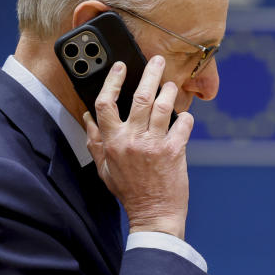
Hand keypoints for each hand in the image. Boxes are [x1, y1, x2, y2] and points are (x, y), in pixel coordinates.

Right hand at [83, 56, 192, 238]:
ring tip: (171, 85)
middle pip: (141, 97)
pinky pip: (183, 124)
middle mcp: (132, 140)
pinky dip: (186, 117)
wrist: (154, 213)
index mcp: (112, 142)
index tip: (120, 67)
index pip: (106, 103)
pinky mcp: (175, 151)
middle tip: (157, 60)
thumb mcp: (103, 168)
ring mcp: (154, 144)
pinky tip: (185, 117)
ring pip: (163, 106)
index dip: (112, 80)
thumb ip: (95, 141)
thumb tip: (87, 117)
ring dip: (169, 91)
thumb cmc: (128, 191)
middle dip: (150, 73)